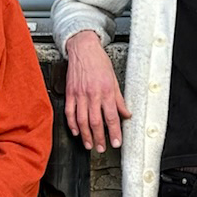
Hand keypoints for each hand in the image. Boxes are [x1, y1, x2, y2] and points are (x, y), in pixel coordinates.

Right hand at [64, 31, 130, 152]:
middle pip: (95, 121)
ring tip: (89, 144)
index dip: (114, 132)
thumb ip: (119, 99)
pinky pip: (69, 112)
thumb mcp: (114, 79)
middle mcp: (92, 94)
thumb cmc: (99, 62)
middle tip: (102, 148)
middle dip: (99, 138)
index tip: (116, 142)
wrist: (83, 48)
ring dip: (85, 135)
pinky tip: (76, 132)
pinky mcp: (69, 93)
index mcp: (106, 91)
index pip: (112, 116)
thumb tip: (127, 114)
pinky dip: (72, 124)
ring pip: (81, 120)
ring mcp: (79, 94)